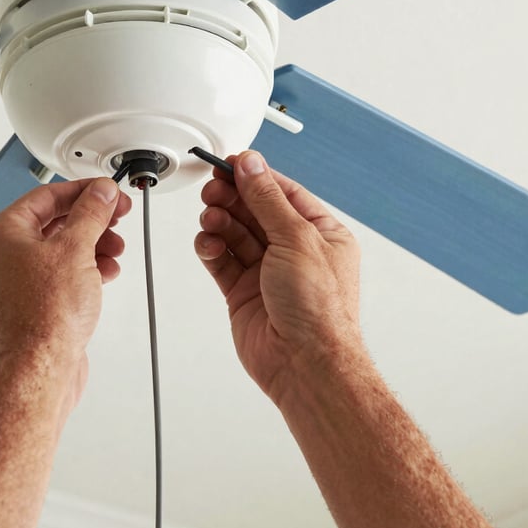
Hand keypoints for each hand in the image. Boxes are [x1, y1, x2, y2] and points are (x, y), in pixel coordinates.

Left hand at [0, 178, 130, 403]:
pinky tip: (105, 272)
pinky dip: (83, 269)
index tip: (107, 192)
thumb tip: (99, 193)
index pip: (46, 196)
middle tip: (116, 217)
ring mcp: (13, 283)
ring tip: (115, 249)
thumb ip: (90, 214)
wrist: (38, 373)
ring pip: (58, 250)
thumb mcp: (76, 249)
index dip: (83, 191)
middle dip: (91, 220)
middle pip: (53, 222)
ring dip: (91, 245)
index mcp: (1, 234)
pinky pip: (58, 276)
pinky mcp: (28, 305)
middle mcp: (1, 256)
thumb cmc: (43, 318)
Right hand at [194, 150, 361, 405]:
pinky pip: (221, 260)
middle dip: (232, 197)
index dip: (255, 176)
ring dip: (219, 221)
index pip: (282, 193)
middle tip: (213, 189)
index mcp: (319, 233)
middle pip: (254, 210)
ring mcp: (266, 271)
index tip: (230, 163)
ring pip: (234, 233)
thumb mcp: (296, 239)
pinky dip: (211, 248)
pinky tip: (208, 244)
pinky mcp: (243, 292)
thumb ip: (268, 200)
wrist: (304, 364)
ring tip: (211, 218)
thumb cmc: (319, 310)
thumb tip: (252, 165)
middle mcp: (293, 250)